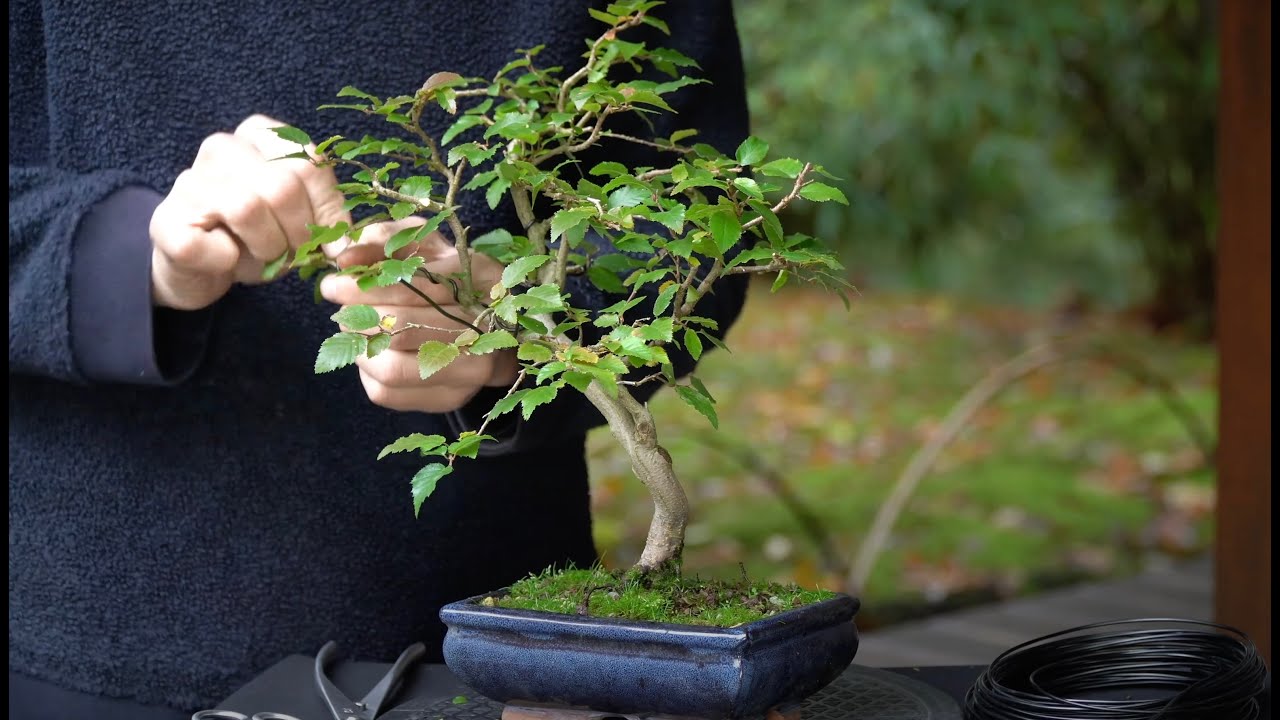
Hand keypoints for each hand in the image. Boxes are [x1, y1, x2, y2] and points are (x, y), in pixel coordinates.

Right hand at [149, 114, 349, 309]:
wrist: (201, 267)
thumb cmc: (259, 237)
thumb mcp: (302, 221)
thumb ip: (328, 220)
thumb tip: (351, 248)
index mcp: (262, 136)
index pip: (311, 165)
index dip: (330, 212)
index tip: (335, 246)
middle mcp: (223, 146)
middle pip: (282, 186)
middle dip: (299, 234)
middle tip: (295, 255)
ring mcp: (189, 180)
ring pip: (247, 208)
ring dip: (267, 248)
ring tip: (263, 256)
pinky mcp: (165, 221)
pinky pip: (209, 244)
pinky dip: (227, 262)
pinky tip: (225, 260)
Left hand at [320, 217, 518, 413]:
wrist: (487, 324)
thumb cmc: (446, 276)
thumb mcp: (422, 246)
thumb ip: (383, 240)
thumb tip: (345, 258)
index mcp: (482, 279)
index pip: (414, 287)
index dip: (365, 286)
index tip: (333, 284)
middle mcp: (484, 329)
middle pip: (402, 329)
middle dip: (358, 318)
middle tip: (341, 310)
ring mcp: (469, 372)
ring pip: (393, 369)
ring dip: (359, 349)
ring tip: (354, 331)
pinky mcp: (450, 399)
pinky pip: (388, 393)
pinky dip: (366, 373)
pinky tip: (371, 354)